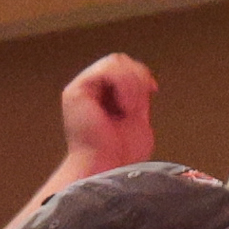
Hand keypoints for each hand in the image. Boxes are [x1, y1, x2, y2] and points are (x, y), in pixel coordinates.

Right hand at [58, 53, 157, 173]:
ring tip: (129, 109)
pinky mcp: (76, 92)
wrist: (108, 168)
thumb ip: (137, 95)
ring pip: (115, 62)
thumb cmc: (121, 153)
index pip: (124, 65)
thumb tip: (144, 77)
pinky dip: (124, 86)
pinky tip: (123, 106)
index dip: (141, 73)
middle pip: (119, 59)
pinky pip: (106, 71)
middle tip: (138, 105)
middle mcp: (88, 90)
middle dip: (137, 78)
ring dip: (131, 84)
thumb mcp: (137, 116)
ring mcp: (80, 90)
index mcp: (101, 96)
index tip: (153, 90)